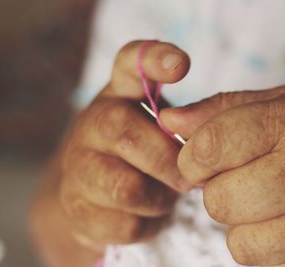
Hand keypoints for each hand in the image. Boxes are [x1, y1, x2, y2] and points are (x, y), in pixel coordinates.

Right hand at [30, 40, 190, 266]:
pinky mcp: (77, 208)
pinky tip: (149, 215)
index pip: (130, 63)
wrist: (98, 195)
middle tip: (190, 177)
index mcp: (121, 95)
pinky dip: (148, 224)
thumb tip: (208, 139)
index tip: (180, 64)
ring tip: (167, 197)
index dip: (153, 59)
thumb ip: (189, 124)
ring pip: (126, 187)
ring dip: (159, 198)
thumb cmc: (145, 155)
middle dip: (168, 160)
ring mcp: (79, 167)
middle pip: (125, 131)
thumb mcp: (164, 130)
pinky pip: (124, 224)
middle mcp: (93, 123)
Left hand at [161, 81, 284, 266]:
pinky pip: (269, 264)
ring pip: (239, 244)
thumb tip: (167, 120)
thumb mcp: (281, 99)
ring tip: (267, 200)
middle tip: (242, 177)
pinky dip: (267, 244)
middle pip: (219, 201)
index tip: (199, 159)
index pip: (210, 147)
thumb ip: (219, 111)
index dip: (191, 158)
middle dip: (218, 190)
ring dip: (241, 223)